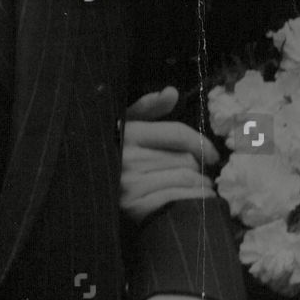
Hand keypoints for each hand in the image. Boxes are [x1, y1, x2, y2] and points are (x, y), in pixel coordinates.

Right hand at [121, 86, 221, 222]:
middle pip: (185, 159)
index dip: (201, 143)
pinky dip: (192, 201)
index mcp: (128, 133)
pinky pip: (179, 199)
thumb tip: (171, 92)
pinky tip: (189, 204)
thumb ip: (147, 110)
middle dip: (198, 168)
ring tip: (195, 190)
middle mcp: (128, 158)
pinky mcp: (136, 207)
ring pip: (186, 179)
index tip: (214, 155)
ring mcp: (131, 184)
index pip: (177, 133)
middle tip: (199, 176)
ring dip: (200, 186)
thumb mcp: (125, 129)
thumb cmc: (115, 159)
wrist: (86, 203)